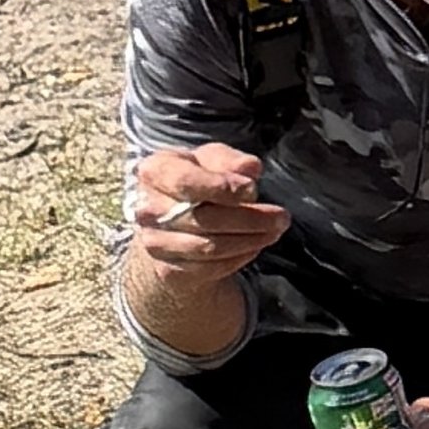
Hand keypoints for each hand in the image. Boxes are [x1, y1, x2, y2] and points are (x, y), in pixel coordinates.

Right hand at [132, 143, 288, 278]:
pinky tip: (254, 246)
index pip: (185, 182)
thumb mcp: (213, 159)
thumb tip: (250, 168)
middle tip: (281, 217)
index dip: (220, 187)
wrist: (172, 218)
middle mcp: (147, 209)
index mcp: (154, 171)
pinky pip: (208, 269)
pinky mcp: (167, 269)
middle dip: (249, 218)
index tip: (252, 190)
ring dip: (249, 241)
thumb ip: (229, 160)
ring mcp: (154, 242)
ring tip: (274, 231)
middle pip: (203, 219)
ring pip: (208, 247)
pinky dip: (237, 259)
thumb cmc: (198, 179)